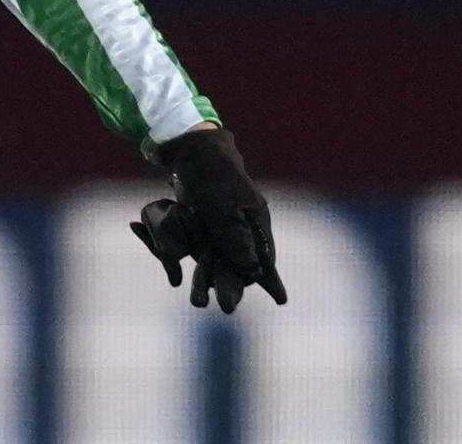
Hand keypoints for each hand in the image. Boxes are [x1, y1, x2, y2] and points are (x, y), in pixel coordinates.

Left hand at [129, 128, 286, 312]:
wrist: (191, 153)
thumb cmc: (212, 178)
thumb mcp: (223, 208)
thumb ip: (236, 239)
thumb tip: (254, 272)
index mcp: (255, 223)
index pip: (264, 258)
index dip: (271, 279)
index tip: (281, 299)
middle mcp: (241, 228)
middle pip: (238, 264)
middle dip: (232, 285)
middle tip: (228, 308)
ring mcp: (221, 227)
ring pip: (216, 259)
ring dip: (208, 279)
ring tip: (199, 300)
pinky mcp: (202, 225)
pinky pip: (197, 247)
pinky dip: (191, 258)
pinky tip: (180, 275)